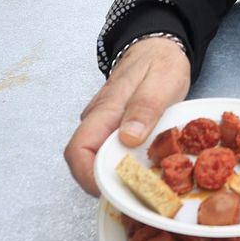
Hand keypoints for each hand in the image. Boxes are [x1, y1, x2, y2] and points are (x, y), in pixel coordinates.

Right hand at [62, 38, 190, 195]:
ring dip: (115, 175)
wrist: (159, 46)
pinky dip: (124, 164)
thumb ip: (145, 108)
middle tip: (136, 194)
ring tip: (144, 185)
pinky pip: (112, 151)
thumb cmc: (160, 62)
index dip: (88, 176)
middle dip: (104, 182)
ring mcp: (105, 123)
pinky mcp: (115, 127)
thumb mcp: (161, 82)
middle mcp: (99, 119)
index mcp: (106, 110)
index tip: (111, 191)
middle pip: (85, 160)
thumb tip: (127, 138)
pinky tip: (145, 170)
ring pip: (99, 157)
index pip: (78, 150)